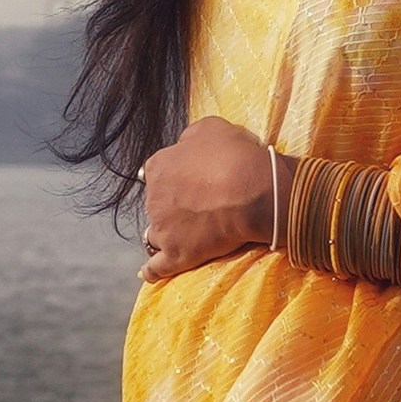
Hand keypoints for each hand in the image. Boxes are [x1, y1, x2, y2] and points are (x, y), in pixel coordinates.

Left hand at [138, 112, 272, 278]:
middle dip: (173, 205)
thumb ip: (189, 139)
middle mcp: (153, 197)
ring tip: (186, 236)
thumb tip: (183, 147)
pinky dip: (152, 270)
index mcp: (158, 166)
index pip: (158, 172)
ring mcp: (162, 228)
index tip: (192, 181)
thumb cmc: (234, 155)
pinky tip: (149, 273)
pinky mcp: (175, 255)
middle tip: (200, 207)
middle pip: (158, 203)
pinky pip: (156, 267)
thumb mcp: (209, 128)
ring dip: (167, 233)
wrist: (251, 192)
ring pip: (156, 233)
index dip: (176, 177)